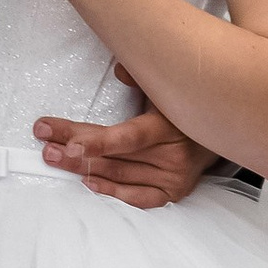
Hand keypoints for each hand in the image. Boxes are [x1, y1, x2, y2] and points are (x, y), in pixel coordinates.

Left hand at [35, 74, 218, 209]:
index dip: (95, 141)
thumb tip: (118, 69)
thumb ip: (142, 75)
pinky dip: (112, 191)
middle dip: (74, 149)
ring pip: (119, 175)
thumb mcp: (168, 84)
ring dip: (83, 168)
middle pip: (114, 155)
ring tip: (54, 157)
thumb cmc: (185, 105)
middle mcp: (173, 155)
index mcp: (170, 125)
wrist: (222, 131)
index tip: (65, 139)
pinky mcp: (173, 192)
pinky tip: (88, 182)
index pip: (128, 137)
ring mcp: (174, 177)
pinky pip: (137, 197)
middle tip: (45, 142)